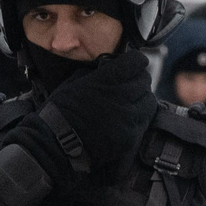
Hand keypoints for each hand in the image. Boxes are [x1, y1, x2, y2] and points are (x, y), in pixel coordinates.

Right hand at [40, 50, 156, 179]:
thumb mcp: (75, 81)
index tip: (132, 64)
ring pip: (149, 101)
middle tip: (130, 85)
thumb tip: (109, 67)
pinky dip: (139, 119)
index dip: (135, 61)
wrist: (56, 143)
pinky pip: (145, 122)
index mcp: (107, 80)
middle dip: (138, 80)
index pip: (136, 62)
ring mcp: (128, 118)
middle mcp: (122, 96)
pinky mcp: (130, 137)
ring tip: (131, 104)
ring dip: (142, 100)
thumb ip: (97, 72)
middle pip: (145, 81)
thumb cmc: (61, 111)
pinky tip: (128, 120)